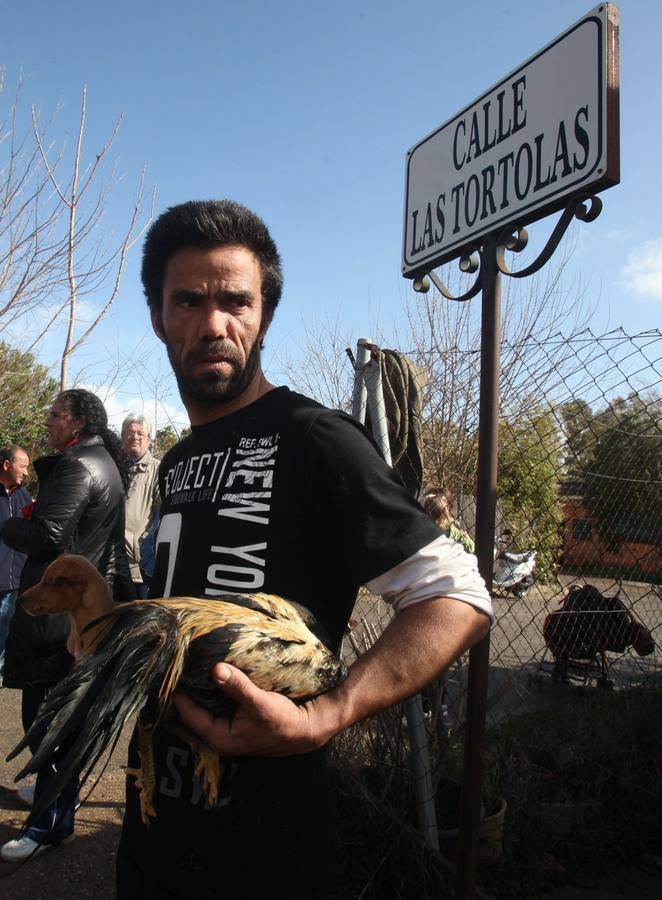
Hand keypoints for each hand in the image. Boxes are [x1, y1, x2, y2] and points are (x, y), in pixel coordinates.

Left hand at [173, 663, 328, 756]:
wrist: (306, 729)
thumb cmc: (283, 721)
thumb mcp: (260, 702)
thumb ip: (238, 686)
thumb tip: (215, 670)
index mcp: (219, 737)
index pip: (188, 713)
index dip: (180, 692)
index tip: (173, 669)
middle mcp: (219, 736)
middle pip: (194, 710)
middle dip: (190, 689)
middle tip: (181, 663)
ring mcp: (227, 729)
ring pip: (206, 706)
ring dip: (202, 689)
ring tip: (193, 664)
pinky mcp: (235, 721)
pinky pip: (217, 704)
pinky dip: (214, 691)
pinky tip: (213, 674)